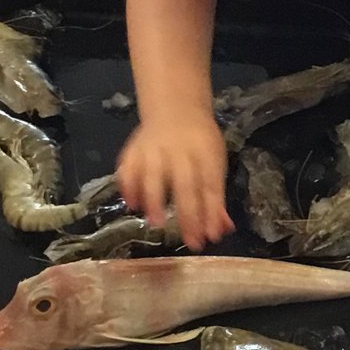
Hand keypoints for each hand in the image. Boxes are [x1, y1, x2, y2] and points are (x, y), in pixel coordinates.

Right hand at [117, 108, 232, 250]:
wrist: (175, 107)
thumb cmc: (199, 142)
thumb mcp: (215, 163)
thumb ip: (216, 197)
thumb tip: (221, 230)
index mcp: (205, 153)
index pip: (210, 185)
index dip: (211, 212)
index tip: (211, 237)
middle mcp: (179, 150)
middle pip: (184, 184)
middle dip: (188, 214)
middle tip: (191, 241)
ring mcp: (153, 148)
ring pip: (152, 175)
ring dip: (154, 200)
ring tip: (156, 223)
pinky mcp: (134, 149)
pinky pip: (127, 168)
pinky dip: (128, 186)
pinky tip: (132, 205)